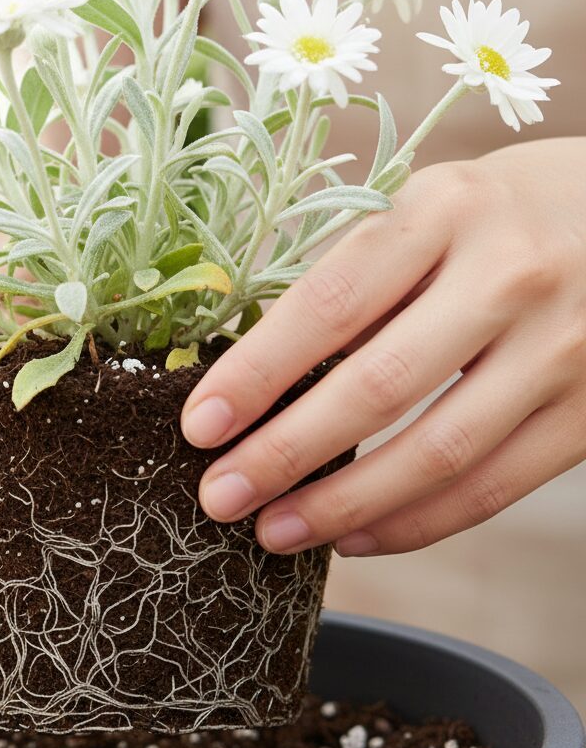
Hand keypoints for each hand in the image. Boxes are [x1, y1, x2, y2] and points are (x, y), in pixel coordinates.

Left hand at [181, 137, 585, 557]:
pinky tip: (355, 538)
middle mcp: (510, 273)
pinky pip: (494, 486)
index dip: (257, 373)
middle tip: (220, 497)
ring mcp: (563, 346)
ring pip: (439, 450)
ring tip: (274, 532)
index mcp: (445, 209)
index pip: (330, 304)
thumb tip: (253, 385)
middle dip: (285, 453)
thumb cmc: (495, 218)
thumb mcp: (423, 216)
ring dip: (343, 505)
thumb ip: (353, 290)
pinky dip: (416, 523)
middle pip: (379, 387)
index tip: (199, 425)